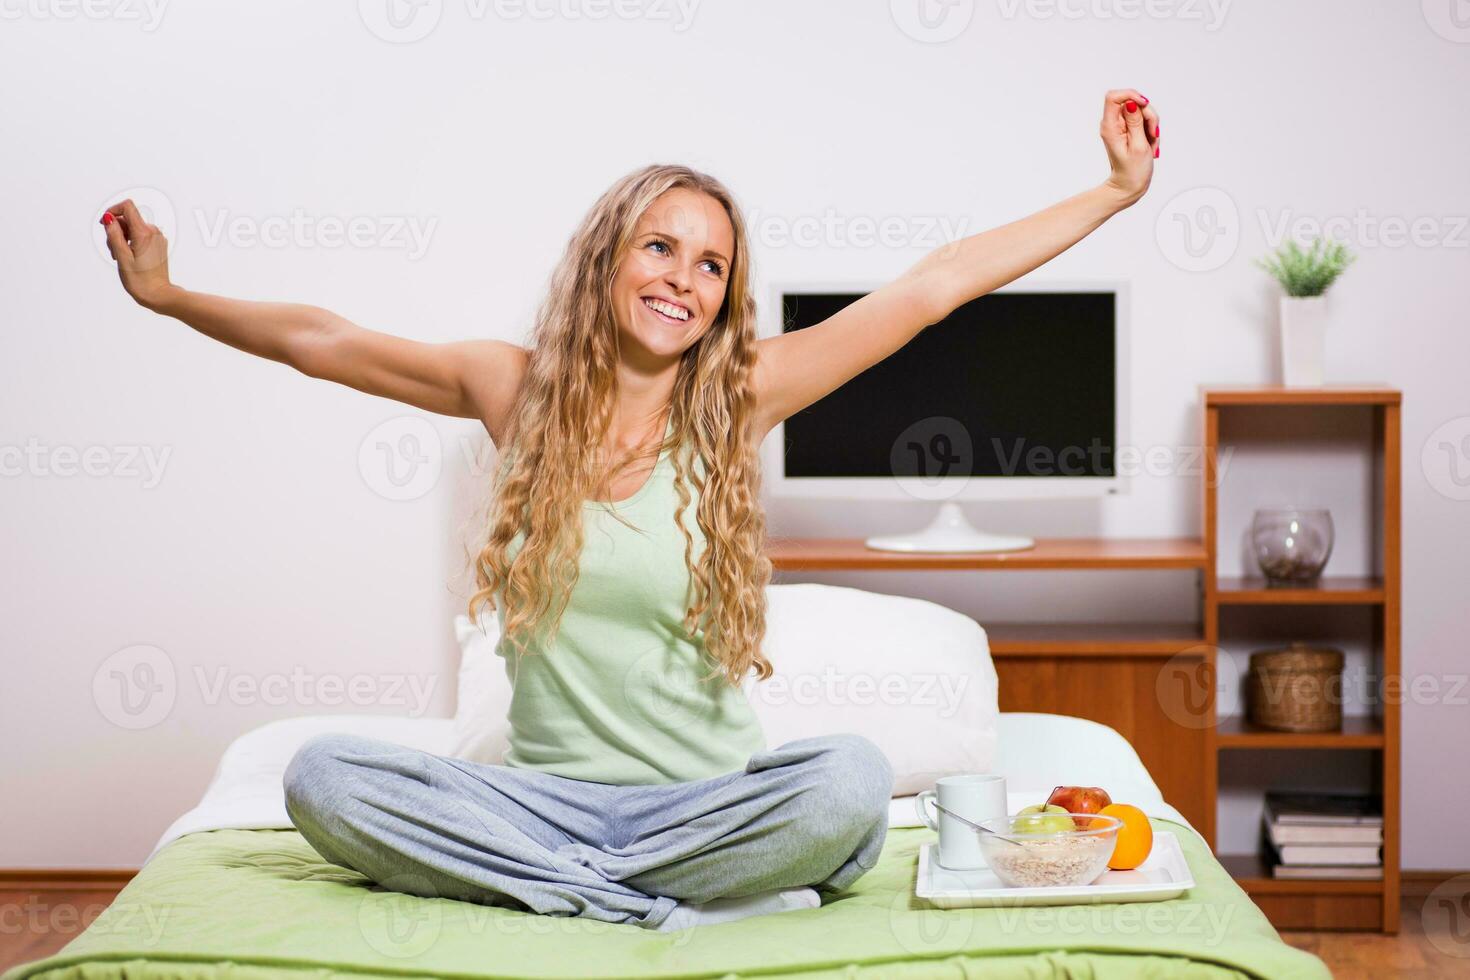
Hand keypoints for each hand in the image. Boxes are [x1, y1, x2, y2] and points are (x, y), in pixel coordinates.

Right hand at [99, 198, 174, 309]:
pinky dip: (131, 242)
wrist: (158, 294)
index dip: (113, 210)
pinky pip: (140, 236)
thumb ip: (114, 235)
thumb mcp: (121, 256)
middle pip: (128, 219)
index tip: (104, 223)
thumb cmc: (140, 279)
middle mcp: (154, 232)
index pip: (128, 206)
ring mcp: (157, 238)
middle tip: (113, 250)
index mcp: (144, 232)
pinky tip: (129, 257)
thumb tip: (109, 217)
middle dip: (116, 230)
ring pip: (133, 228)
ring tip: (120, 256)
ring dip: (122, 238)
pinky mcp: (158, 245)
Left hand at [1098, 89, 1159, 208]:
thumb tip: (1130, 103)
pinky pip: (1144, 120)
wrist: (1129, 185)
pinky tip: (1150, 145)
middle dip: (1148, 115)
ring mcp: (1121, 126)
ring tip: (1151, 144)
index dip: (1130, 95)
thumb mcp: (1138, 146)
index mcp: (1109, 127)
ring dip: (1152, 125)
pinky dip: (1151, 130)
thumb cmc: (1133, 170)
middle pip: (1132, 102)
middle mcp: (1112, 124)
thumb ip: (1135, 122)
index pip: (1113, 97)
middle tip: (1153, 134)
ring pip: (1141, 111)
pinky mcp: (1129, 129)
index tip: (1144, 104)